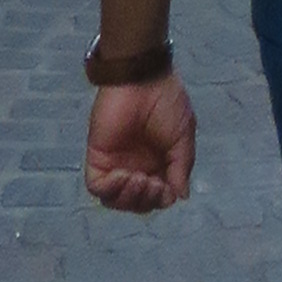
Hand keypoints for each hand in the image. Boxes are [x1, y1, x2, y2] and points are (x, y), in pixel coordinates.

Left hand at [86, 73, 196, 212]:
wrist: (142, 79)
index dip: (161, 198)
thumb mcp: (183, 135)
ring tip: (138, 179)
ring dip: (129, 198)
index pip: (157, 196)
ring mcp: (116, 163)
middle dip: (146, 200)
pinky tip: (123, 175)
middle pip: (137, 202)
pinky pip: (98, 187)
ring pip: (116, 200)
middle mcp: (137, 166)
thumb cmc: (167, 103)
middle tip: (151, 182)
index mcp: (158, 162)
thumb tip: (181, 196)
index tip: (165, 186)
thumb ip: (181, 167)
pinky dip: (111, 189)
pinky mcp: (97, 157)